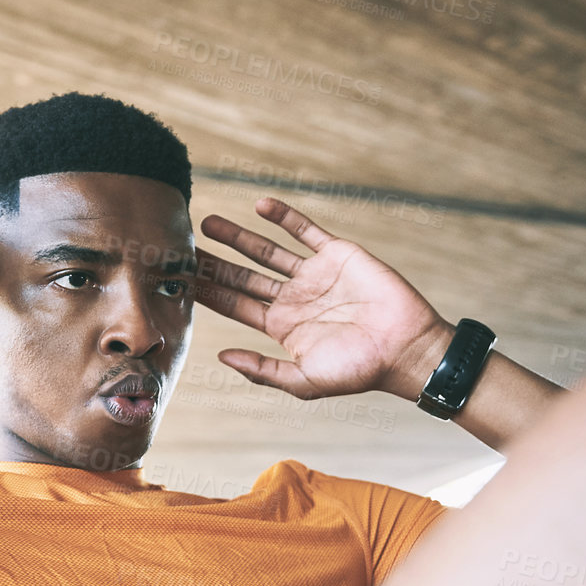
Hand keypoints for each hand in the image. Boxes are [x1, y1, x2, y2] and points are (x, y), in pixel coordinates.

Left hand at [195, 198, 452, 401]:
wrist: (406, 347)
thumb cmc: (359, 371)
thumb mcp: (304, 380)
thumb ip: (261, 370)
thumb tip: (220, 356)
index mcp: (281, 327)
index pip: (233, 305)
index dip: (206, 292)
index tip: (179, 279)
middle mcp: (293, 298)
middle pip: (242, 276)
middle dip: (213, 263)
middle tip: (182, 247)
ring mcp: (313, 275)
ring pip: (266, 251)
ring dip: (239, 236)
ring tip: (208, 222)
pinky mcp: (337, 255)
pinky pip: (306, 231)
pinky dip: (285, 217)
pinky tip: (260, 205)